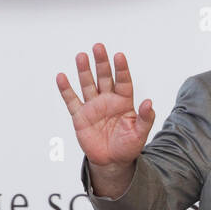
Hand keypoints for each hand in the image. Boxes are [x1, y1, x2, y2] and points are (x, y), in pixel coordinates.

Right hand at [56, 43, 153, 166]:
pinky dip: (66, 89)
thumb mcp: (140, 134)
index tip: (119, 56)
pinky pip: (72, 101)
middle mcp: (108, 100)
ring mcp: (93, 107)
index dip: (121, 69)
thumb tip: (149, 103)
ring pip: (87, 84)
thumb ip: (145, 118)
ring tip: (81, 56)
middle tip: (98, 47)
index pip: (123, 81)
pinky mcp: (80, 116)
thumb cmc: (128, 146)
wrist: (112, 162)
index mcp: (123, 102)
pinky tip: (62, 77)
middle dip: (101, 62)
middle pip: (104, 77)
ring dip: (84, 71)